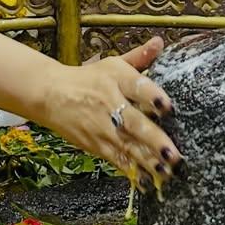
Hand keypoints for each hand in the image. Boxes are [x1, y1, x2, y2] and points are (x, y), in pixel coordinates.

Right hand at [39, 37, 180, 187]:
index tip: (169, 107)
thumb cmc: (87, 78)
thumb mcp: (112, 64)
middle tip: (173, 154)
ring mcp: (102, 126)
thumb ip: (139, 57)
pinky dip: (132, 171)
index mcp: (116, 78)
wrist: (51, 94)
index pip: (137, 86)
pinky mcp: (95, 143)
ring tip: (166, 172)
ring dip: (147, 161)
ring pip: (127, 146)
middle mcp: (110, 102)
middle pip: (134, 123)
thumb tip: (160, 42)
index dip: (153, 97)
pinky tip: (148, 181)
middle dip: (154, 140)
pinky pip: (116, 159)